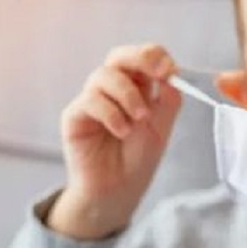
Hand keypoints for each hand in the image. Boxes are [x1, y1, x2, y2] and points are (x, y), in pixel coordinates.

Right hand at [47, 44, 180, 238]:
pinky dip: (111, 113)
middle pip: (119, 56)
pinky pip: (90, 100)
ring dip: (128, 95)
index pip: (142, 57)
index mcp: (136, 87)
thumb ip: (168, 99)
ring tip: (139, 120)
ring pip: (104, 75)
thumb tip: (171, 73)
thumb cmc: (138, 159)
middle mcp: (112, 89)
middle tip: (158, 73)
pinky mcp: (75, 115)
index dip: (155, 56)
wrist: (118, 191)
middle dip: (140, 59)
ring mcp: (92, 100)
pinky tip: (121, 131)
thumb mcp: (161, 127)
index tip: (170, 69)